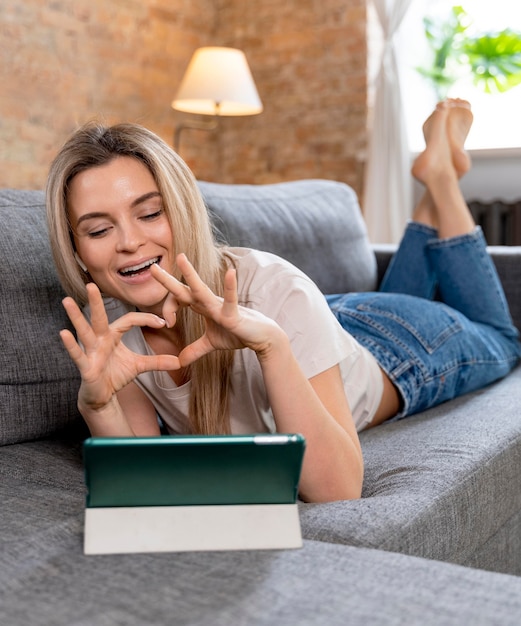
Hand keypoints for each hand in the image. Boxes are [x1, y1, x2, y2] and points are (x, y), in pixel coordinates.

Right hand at [60, 283, 179, 411]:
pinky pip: (77, 354)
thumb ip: (157, 362)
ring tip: (67, 300)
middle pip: (99, 317)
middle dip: (95, 301)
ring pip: (83, 331)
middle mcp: (99, 340)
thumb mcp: (139, 366)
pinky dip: (71, 345)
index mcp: (112, 336)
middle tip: (91, 283)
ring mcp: (90, 352)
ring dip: (75, 317)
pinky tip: (63, 333)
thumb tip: (179, 361)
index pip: (128, 320)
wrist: (102, 396)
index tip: (164, 322)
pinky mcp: (85, 367)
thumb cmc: (115, 375)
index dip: (145, 319)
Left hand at [150, 254, 285, 365]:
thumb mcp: (211, 343)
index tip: (167, 324)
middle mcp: (209, 303)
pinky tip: (231, 272)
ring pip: (202, 290)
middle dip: (167, 280)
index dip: (169, 309)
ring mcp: (220, 306)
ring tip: (181, 258)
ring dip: (190, 275)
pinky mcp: (233, 314)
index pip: (179, 300)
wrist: (260, 337)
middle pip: (184, 290)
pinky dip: (230, 287)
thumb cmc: (237, 333)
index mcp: (202, 306)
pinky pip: (231, 299)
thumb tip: (179, 362)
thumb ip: (194, 350)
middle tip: (152, 268)